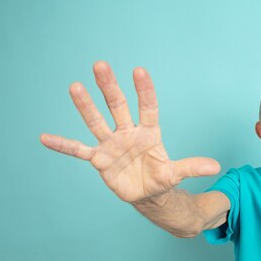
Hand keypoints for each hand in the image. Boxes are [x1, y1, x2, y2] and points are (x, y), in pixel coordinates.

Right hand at [40, 61, 219, 202]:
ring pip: (97, 121)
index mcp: (149, 133)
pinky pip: (79, 151)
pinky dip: (63, 145)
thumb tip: (216, 166)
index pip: (147, 107)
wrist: (147, 195)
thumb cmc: (161, 179)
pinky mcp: (100, 160)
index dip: (145, 91)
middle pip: (118, 106)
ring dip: (86, 106)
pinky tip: (45, 138)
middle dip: (110, 87)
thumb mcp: (176, 174)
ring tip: (75, 86)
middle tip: (100, 65)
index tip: (139, 71)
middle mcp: (128, 133)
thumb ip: (191, 167)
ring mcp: (112, 145)